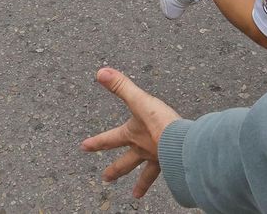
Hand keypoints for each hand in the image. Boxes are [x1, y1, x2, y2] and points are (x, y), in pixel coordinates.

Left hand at [81, 68, 179, 198]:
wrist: (183, 144)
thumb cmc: (161, 123)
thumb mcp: (139, 101)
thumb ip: (121, 86)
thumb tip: (100, 72)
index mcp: (133, 136)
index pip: (109, 139)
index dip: (96, 142)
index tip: (83, 147)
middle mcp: (143, 150)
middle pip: (125, 163)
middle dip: (115, 170)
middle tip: (106, 179)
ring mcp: (159, 158)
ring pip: (147, 174)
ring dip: (141, 184)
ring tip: (136, 195)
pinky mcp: (175, 162)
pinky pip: (170, 173)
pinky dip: (170, 177)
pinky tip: (174, 181)